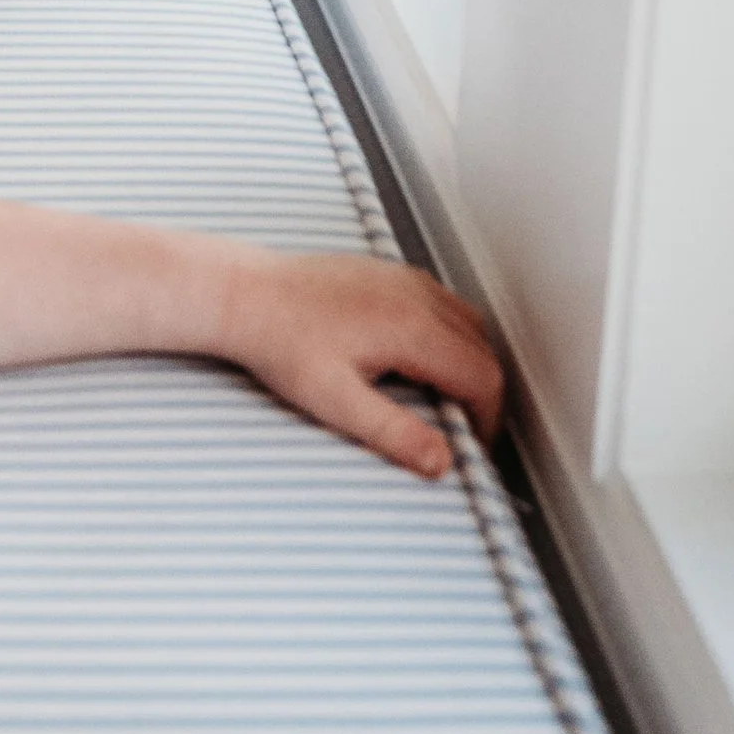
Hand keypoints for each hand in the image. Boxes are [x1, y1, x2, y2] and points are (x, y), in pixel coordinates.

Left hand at [214, 248, 502, 476]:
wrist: (244, 294)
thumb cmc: (280, 341)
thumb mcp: (336, 401)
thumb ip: (394, 433)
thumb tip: (441, 461)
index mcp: (413, 327)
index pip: (482, 377)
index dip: (488, 419)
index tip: (473, 445)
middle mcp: (416, 295)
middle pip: (482, 349)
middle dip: (481, 393)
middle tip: (462, 430)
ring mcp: (402, 278)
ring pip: (466, 321)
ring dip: (467, 361)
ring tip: (442, 399)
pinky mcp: (386, 272)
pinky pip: (440, 302)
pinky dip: (447, 334)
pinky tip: (415, 360)